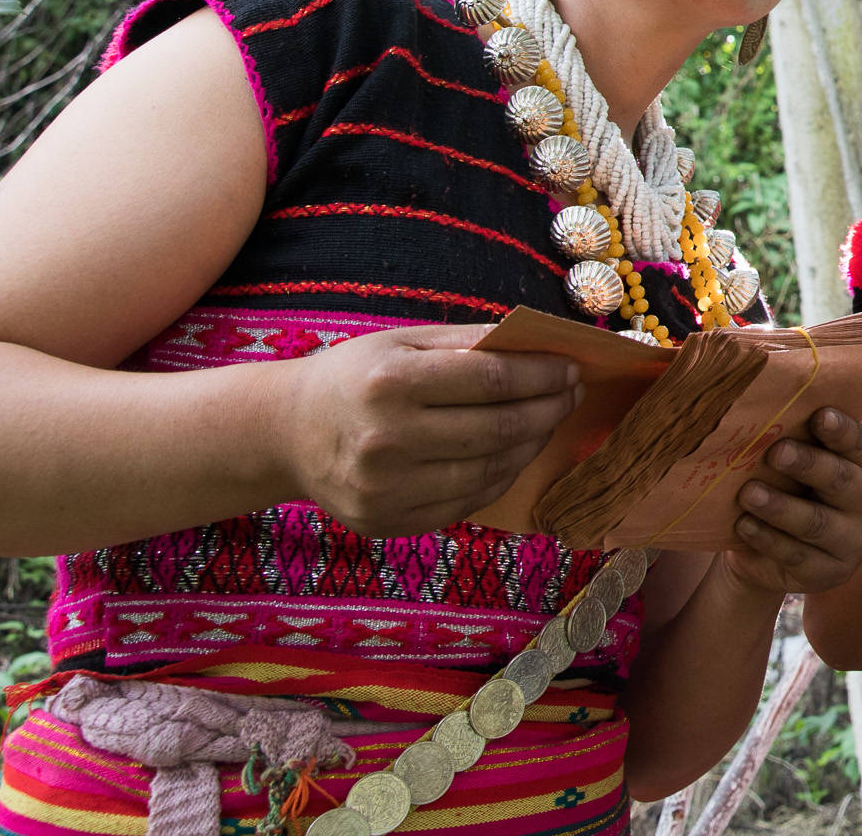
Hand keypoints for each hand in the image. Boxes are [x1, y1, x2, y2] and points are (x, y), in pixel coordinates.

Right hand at [282, 324, 581, 537]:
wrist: (288, 433)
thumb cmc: (355, 377)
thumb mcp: (403, 341)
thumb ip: (470, 341)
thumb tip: (541, 343)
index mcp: (391, 382)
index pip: (492, 381)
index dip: (542, 375)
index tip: (572, 368)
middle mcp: (386, 439)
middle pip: (498, 429)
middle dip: (549, 409)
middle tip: (573, 393)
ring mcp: (386, 488)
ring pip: (489, 470)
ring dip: (533, 444)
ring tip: (550, 421)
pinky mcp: (388, 521)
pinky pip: (467, 501)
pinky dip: (501, 476)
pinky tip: (516, 453)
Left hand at [722, 408, 861, 596]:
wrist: (768, 553)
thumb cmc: (786, 491)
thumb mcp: (794, 467)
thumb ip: (794, 442)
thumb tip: (765, 414)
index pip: (860, 444)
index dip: (842, 430)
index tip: (819, 415)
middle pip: (841, 481)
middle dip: (809, 465)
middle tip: (776, 452)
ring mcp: (853, 542)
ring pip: (817, 522)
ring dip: (781, 507)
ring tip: (748, 493)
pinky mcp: (830, 574)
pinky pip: (796, 555)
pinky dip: (767, 538)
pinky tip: (743, 525)